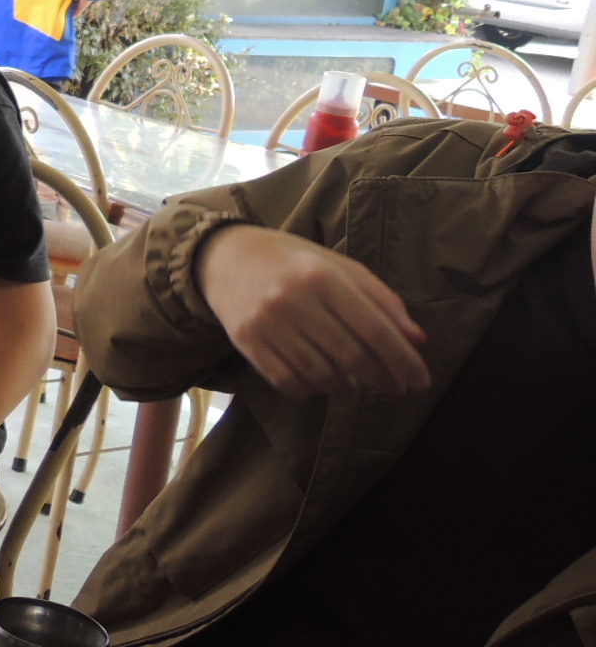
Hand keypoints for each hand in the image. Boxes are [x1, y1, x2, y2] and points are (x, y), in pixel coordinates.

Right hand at [195, 224, 427, 398]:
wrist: (225, 256)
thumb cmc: (293, 261)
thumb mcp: (340, 268)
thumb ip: (380, 300)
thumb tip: (416, 339)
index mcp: (323, 278)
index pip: (374, 329)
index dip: (402, 360)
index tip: (420, 381)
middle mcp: (294, 300)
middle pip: (350, 355)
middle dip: (381, 379)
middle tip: (395, 389)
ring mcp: (267, 323)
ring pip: (319, 373)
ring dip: (346, 388)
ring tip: (355, 385)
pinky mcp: (246, 342)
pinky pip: (286, 380)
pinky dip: (311, 390)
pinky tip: (321, 384)